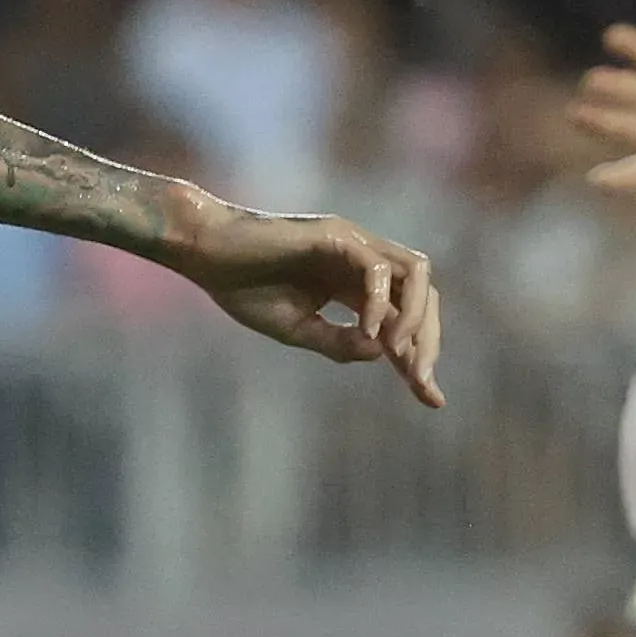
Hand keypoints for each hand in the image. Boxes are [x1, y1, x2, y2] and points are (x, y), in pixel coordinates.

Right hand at [175, 209, 445, 405]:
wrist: (204, 252)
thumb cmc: (240, 286)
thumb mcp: (294, 328)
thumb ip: (337, 342)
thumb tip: (380, 353)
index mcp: (353, 283)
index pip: (402, 319)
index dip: (418, 358)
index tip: (431, 400)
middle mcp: (362, 260)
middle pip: (421, 296)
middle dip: (427, 342)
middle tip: (420, 382)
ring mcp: (352, 244)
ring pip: (415, 274)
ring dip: (416, 317)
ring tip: (399, 354)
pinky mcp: (335, 235)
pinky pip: (376, 268)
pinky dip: (378, 302)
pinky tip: (367, 331)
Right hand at [578, 0, 635, 202]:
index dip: (632, 45)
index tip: (613, 37)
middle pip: (626, 89)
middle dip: (608, 84)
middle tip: (594, 81)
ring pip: (620, 126)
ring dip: (598, 122)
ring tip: (576, 115)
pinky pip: (634, 173)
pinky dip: (615, 178)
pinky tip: (596, 177)